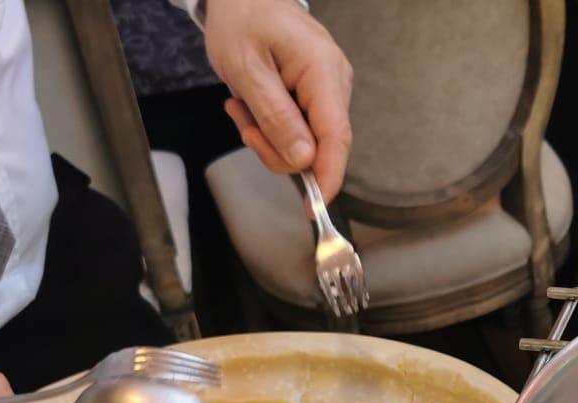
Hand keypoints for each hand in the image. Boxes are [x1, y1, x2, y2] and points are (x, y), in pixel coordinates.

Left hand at [202, 0, 353, 197]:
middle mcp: (335, 82)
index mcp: (322, 71)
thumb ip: (276, 117)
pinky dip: (272, 125)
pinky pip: (300, 127)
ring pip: (306, 141)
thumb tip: (304, 160)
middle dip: (277, 148)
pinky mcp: (317, 93)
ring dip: (268, 135)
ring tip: (241, 106)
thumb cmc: (243, 20)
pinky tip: (251, 103)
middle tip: (242, 125)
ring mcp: (328, 88)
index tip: (315, 208)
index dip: (327, 176)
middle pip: (319, 145)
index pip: (336, 136)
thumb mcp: (247, 70)